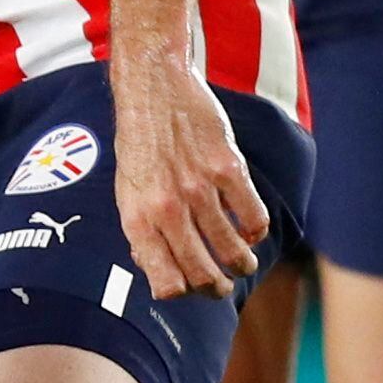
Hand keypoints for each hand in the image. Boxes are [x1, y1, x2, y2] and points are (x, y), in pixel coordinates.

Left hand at [112, 59, 268, 300]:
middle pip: (203, 274)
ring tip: (244, 264)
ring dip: (243, 265)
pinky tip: (250, 229)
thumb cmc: (139, 143)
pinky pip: (254, 219)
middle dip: (218, 289)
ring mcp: (199, 190)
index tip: (191, 288)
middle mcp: (167, 209)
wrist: (154, 89)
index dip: (183, 293)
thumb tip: (159, 273)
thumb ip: (142, 231)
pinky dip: (256, 231)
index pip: (166, 282)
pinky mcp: (228, 169)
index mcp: (138, 219)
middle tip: (224, 287)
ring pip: (233, 252)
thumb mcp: (126, 190)